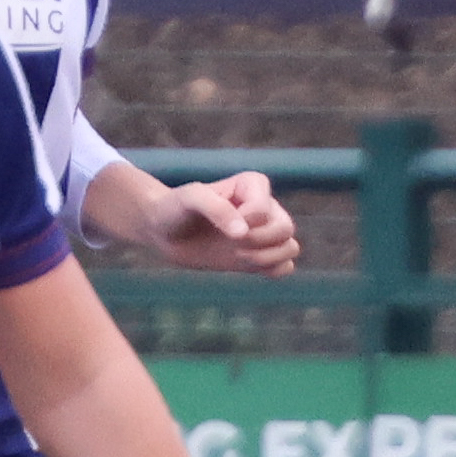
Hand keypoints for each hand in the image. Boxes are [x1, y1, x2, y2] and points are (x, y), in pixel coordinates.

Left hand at [152, 172, 298, 277]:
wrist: (164, 230)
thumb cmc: (175, 208)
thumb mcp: (190, 198)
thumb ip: (217, 208)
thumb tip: (243, 233)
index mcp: (253, 185)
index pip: (263, 209)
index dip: (242, 222)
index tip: (217, 224)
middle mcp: (264, 207)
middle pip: (286, 228)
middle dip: (260, 241)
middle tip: (233, 246)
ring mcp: (263, 233)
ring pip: (291, 248)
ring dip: (268, 258)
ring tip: (239, 257)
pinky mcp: (259, 255)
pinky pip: (285, 267)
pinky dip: (273, 271)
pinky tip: (249, 267)